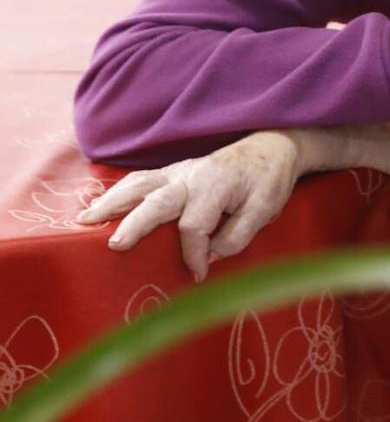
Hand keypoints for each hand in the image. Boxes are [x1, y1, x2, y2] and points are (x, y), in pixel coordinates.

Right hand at [77, 131, 302, 281]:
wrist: (271, 148)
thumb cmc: (268, 181)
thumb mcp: (264, 211)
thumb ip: (237, 236)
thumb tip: (208, 256)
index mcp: (215, 186)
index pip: (194, 226)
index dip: (194, 254)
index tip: (199, 274)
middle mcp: (191, 176)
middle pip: (156, 201)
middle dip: (134, 224)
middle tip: (114, 245)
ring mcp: (178, 171)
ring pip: (139, 185)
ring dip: (111, 203)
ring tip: (85, 221)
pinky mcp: (173, 171)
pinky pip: (140, 180)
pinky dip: (118, 192)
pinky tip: (100, 207)